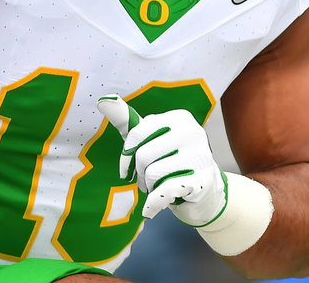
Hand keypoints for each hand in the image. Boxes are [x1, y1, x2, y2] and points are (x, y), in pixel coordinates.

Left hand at [97, 95, 225, 225]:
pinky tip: (152, 209)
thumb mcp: (150, 139)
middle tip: (147, 179)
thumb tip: (103, 100)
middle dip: (139, 173)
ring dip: (149, 187)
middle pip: (143, 155)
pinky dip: (153, 204)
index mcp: (179, 118)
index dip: (127, 154)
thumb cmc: (173, 162)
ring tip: (158, 187)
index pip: (137, 133)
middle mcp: (192, 132)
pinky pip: (164, 191)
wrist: (205, 193)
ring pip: (152, 173)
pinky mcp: (202, 181)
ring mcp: (200, 156)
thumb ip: (127, 121)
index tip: (128, 166)